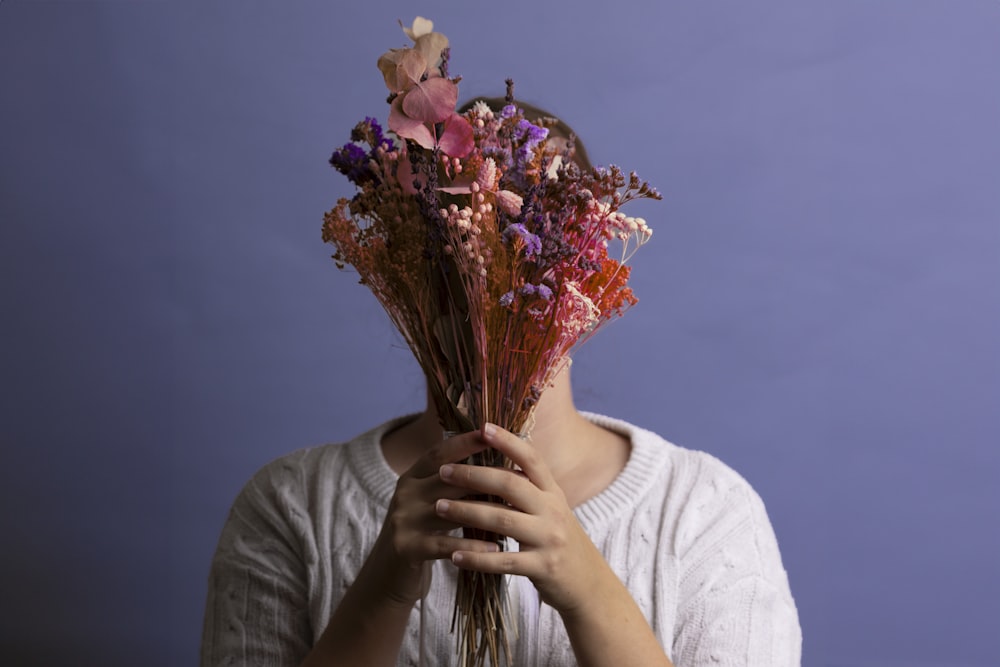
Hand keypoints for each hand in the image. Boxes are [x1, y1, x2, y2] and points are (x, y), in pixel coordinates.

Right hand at [374, 431, 501, 605]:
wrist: (387, 575)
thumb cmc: (421, 534)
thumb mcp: (429, 502)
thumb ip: (452, 483)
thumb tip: (494, 463)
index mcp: (412, 476)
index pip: (440, 452)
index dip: (465, 442)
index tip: (492, 431)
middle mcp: (405, 493)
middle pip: (448, 478)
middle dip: (485, 476)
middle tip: (519, 477)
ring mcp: (403, 520)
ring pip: (450, 510)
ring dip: (485, 512)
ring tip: (516, 513)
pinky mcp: (406, 548)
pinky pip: (444, 544)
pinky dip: (472, 546)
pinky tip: (495, 549)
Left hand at [433, 423, 609, 614]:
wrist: (588, 583)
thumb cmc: (559, 541)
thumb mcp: (551, 509)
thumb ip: (528, 488)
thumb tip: (490, 460)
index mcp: (553, 492)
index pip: (531, 458)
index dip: (508, 441)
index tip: (482, 427)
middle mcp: (553, 510)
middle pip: (511, 484)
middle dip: (473, 475)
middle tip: (443, 471)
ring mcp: (549, 539)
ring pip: (502, 520)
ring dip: (467, 512)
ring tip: (439, 507)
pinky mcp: (542, 568)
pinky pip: (503, 561)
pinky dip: (476, 558)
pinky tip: (454, 555)